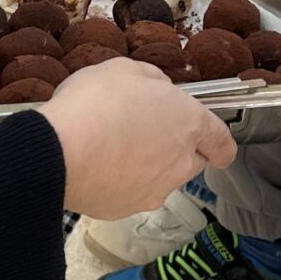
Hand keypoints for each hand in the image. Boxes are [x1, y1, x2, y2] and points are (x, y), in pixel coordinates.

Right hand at [36, 58, 236, 218]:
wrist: (58, 150)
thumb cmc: (94, 104)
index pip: (222, 143)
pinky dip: (117, 183)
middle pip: (190, 162)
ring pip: (159, 180)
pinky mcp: (125, 210)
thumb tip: (156, 91)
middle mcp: (179, 163)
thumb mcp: (126, 70)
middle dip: (173, 150)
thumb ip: (152, 81)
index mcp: (189, 124)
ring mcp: (154, 190)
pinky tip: (95, 164)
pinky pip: (128, 194)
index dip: (218, 143)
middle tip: (142, 131)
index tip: (211, 142)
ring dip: (144, 167)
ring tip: (110, 146)